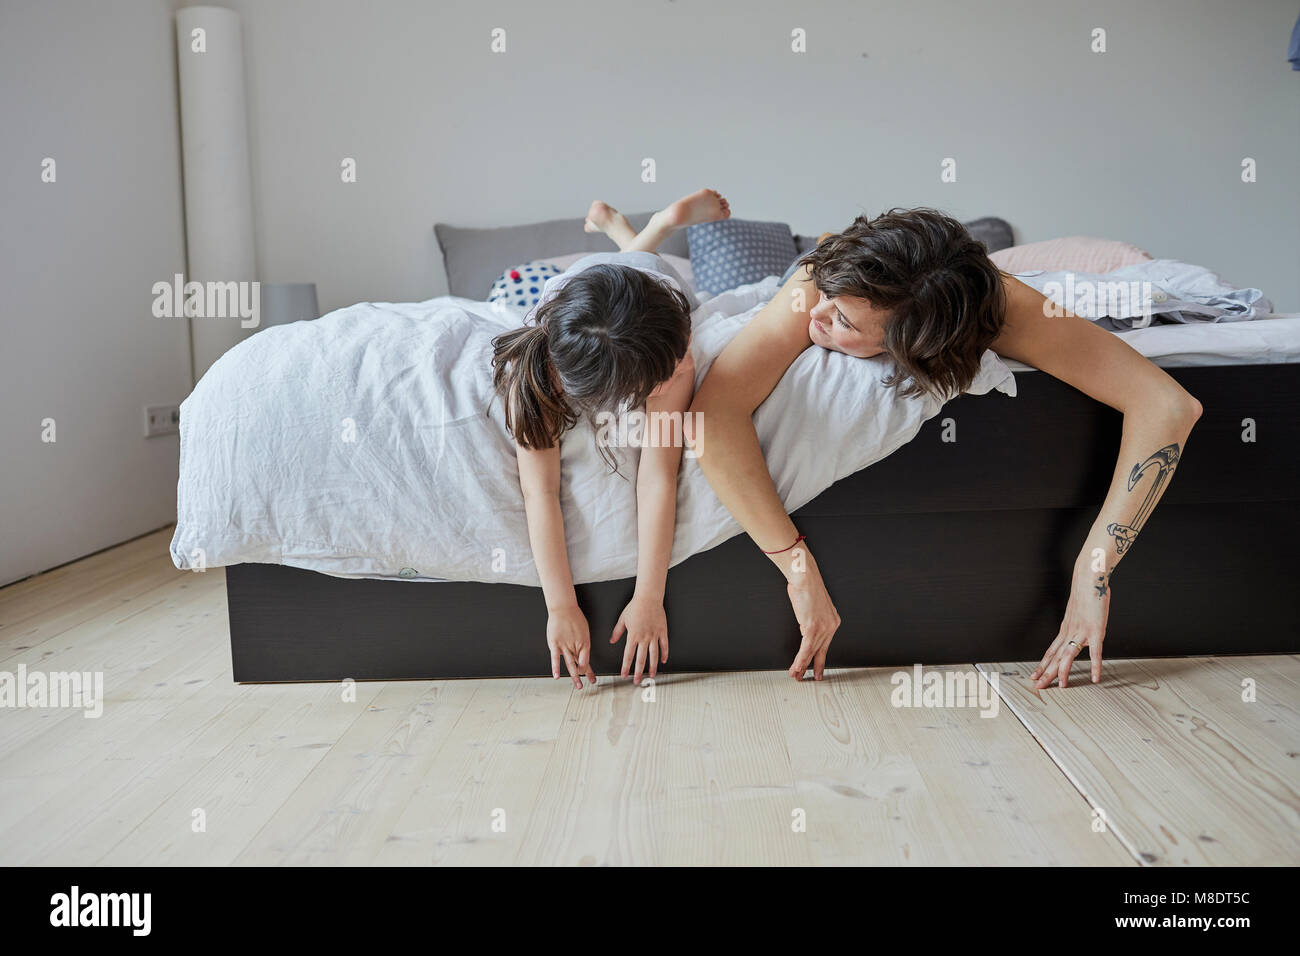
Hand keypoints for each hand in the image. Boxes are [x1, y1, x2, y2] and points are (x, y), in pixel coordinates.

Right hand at [547, 603, 595, 688]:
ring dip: (575, 676)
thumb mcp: (584, 630)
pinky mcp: (555, 644)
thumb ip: (584, 643)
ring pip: (570, 664)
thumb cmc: (574, 617)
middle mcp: (576, 646)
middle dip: (586, 675)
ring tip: (578, 685)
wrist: (563, 608)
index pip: (587, 660)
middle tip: (589, 683)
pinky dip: (556, 668)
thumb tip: (583, 654)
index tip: (591, 676)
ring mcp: (565, 646)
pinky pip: (555, 658)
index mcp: (585, 643)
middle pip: (581, 663)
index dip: (589, 670)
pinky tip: (557, 676)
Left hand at [610, 594, 667, 683]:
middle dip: (638, 672)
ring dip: (652, 667)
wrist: (648, 598)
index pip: (628, 655)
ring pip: (654, 655)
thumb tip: (611, 641)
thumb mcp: (622, 619)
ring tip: (652, 676)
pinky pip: (664, 645)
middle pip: (641, 659)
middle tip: (637, 681)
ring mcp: (654, 635)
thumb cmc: (634, 607)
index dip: (626, 667)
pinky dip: (665, 654)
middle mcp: (644, 638)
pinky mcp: (662, 631)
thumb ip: (617, 631)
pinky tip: (664, 661)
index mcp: (633, 636)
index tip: (624, 675)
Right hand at [786, 557, 839, 680]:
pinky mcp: (813, 627)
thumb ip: (812, 618)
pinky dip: (800, 660)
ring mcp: (823, 627)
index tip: (817, 670)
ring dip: (802, 666)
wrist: (805, 577)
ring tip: (796, 676)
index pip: (825, 645)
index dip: (819, 660)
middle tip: (804, 678)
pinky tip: (796, 668)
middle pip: (819, 651)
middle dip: (810, 667)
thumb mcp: (812, 606)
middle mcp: (831, 626)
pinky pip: (806, 649)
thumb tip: (805, 625)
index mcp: (833, 621)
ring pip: (812, 653)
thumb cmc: (806, 586)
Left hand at [1032, 565, 1110, 688]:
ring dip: (1063, 672)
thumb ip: (1076, 625)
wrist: (1089, 580)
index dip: (1042, 665)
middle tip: (1038, 686)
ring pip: (1068, 656)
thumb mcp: (1076, 613)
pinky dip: (1095, 666)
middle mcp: (1069, 632)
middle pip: (1054, 657)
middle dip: (1046, 673)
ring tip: (1062, 686)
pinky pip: (1095, 653)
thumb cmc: (1086, 595)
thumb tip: (1078, 632)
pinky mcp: (1095, 631)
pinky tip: (1095, 678)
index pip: (1050, 651)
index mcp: (1065, 629)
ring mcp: (1082, 632)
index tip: (1034, 675)